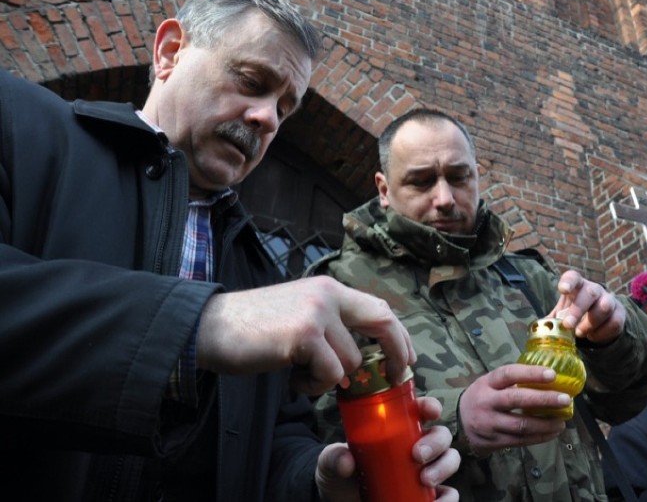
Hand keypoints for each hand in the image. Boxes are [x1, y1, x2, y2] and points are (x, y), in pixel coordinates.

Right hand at [196, 276, 415, 394]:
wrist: (211, 327)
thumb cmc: (254, 329)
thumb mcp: (300, 314)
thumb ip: (331, 325)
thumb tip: (363, 356)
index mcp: (329, 289)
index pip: (379, 308)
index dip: (398, 334)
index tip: (407, 357)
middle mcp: (327, 295)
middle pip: (382, 322)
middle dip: (396, 353)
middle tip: (394, 378)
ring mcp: (316, 313)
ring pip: (351, 361)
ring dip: (330, 379)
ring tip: (301, 374)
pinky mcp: (304, 336)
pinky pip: (330, 374)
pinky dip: (315, 386)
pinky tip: (293, 379)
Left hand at [315, 396, 460, 501]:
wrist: (339, 500)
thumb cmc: (339, 473)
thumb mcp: (330, 462)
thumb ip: (335, 458)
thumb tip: (347, 462)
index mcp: (397, 428)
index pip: (420, 410)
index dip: (431, 406)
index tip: (430, 412)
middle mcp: (416, 445)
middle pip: (441, 435)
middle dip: (436, 442)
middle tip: (417, 455)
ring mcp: (424, 470)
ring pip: (450, 460)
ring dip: (444, 467)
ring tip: (425, 480)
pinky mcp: (426, 495)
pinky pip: (448, 494)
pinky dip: (448, 498)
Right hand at [458, 364, 567, 454]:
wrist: (458, 424)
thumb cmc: (481, 398)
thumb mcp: (488, 383)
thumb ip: (510, 381)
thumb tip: (547, 377)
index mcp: (486, 383)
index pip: (508, 374)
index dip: (531, 373)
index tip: (552, 374)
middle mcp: (487, 402)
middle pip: (517, 399)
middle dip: (544, 399)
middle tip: (565, 399)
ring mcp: (490, 424)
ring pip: (521, 424)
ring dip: (546, 423)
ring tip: (563, 420)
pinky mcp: (495, 441)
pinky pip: (521, 441)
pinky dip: (540, 437)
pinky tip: (553, 432)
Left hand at [549, 270, 624, 342]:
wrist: (600, 321)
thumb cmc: (575, 313)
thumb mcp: (562, 314)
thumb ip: (553, 320)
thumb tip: (541, 329)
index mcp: (577, 286)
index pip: (573, 277)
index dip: (568, 282)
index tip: (563, 290)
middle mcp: (594, 289)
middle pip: (589, 293)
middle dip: (578, 310)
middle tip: (568, 325)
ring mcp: (609, 299)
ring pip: (604, 307)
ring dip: (590, 323)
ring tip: (580, 333)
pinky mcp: (620, 313)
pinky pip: (614, 322)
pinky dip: (601, 333)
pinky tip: (593, 336)